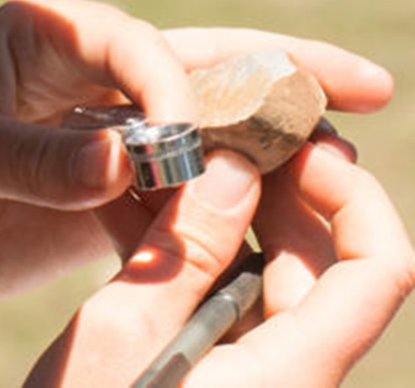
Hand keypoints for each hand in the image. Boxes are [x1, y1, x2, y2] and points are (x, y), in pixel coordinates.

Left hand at [0, 0, 393, 327]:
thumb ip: (32, 157)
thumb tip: (129, 157)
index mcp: (42, 36)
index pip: (140, 45)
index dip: (181, 87)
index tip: (191, 144)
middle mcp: (77, 84)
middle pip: (193, 76)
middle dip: (273, 84)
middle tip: (358, 93)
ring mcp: (88, 148)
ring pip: (192, 148)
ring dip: (253, 167)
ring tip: (328, 183)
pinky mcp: (83, 208)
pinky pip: (163, 210)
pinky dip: (205, 226)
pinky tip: (251, 244)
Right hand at [26, 138, 414, 386]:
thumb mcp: (119, 336)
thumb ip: (184, 252)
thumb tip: (233, 170)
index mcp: (291, 374)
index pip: (376, 271)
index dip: (352, 196)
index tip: (295, 147)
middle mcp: (288, 375)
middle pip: (320, 265)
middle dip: (276, 191)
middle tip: (220, 133)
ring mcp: (246, 374)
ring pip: (260, 276)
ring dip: (219, 215)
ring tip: (166, 160)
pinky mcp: (207, 373)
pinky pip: (216, 299)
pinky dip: (186, 253)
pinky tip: (136, 207)